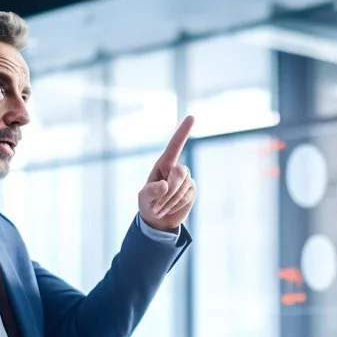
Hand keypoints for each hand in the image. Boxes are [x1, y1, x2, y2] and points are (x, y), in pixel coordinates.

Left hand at [138, 116, 196, 231]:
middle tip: (156, 205)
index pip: (175, 145)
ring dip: (170, 200)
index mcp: (163, 164)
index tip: (192, 116)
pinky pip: (187, 196)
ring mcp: (186, 179)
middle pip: (180, 172)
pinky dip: (176, 204)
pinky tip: (170, 207)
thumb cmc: (148, 204)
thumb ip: (151, 191)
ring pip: (183, 187)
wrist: (158, 220)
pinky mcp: (191, 190)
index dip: (183, 131)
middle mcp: (176, 168)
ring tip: (160, 208)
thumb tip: (165, 185)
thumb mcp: (144, 198)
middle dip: (169, 190)